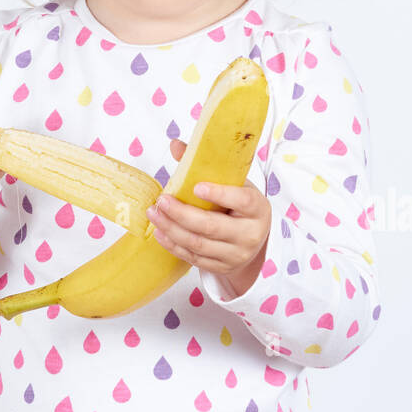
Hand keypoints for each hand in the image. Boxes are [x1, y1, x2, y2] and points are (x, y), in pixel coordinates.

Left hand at [145, 138, 270, 293]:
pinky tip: (160, 231)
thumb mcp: (234, 184)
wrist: (252, 240)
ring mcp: (236, 254)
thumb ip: (206, 165)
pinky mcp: (221, 267)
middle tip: (161, 200)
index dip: (220, 194)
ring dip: (171, 229)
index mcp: (257, 208)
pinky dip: (173, 245)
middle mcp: (250, 234)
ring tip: (153, 213)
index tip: (197, 187)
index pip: (241, 201)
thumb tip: (175, 144)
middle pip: (212, 226)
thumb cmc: (240, 206)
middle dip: (182, 214)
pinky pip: (193, 257)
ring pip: (198, 244)